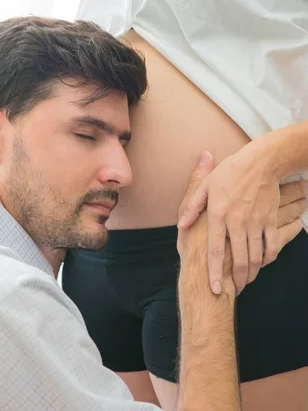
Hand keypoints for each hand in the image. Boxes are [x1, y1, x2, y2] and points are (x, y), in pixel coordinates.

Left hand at [178, 148, 307, 294]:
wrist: (260, 162)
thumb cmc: (230, 172)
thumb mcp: (206, 185)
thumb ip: (193, 206)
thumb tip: (180, 225)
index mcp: (218, 214)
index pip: (216, 250)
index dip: (215, 272)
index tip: (215, 290)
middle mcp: (237, 222)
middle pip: (239, 260)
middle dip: (237, 280)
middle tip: (234, 290)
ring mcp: (256, 222)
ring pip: (256, 257)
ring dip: (252, 273)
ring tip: (246, 281)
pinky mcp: (270, 220)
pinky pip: (272, 246)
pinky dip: (268, 259)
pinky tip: (263, 262)